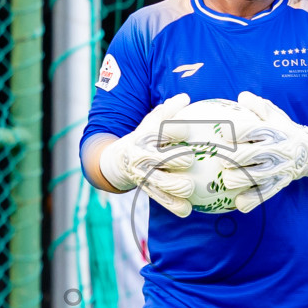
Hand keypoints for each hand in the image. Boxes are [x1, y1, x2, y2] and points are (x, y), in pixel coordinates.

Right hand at [97, 94, 197, 216]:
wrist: (118, 161)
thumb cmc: (144, 137)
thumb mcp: (152, 122)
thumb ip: (168, 111)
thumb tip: (185, 97)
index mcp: (146, 137)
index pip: (160, 131)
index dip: (172, 130)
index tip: (185, 128)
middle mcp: (144, 156)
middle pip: (159, 158)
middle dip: (174, 158)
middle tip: (188, 159)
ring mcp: (145, 175)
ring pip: (160, 182)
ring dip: (175, 186)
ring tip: (189, 187)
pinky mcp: (148, 189)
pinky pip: (161, 199)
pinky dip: (173, 206)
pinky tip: (186, 210)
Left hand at [220, 91, 307, 209]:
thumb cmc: (283, 130)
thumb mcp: (274, 114)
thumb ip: (257, 105)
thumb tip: (241, 97)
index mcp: (270, 131)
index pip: (246, 129)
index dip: (230, 131)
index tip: (223, 132)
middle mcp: (273, 150)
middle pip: (242, 156)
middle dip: (226, 157)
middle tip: (222, 157)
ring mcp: (276, 170)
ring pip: (248, 178)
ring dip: (233, 178)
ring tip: (228, 176)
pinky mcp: (278, 185)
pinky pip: (260, 196)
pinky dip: (248, 201)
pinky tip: (238, 201)